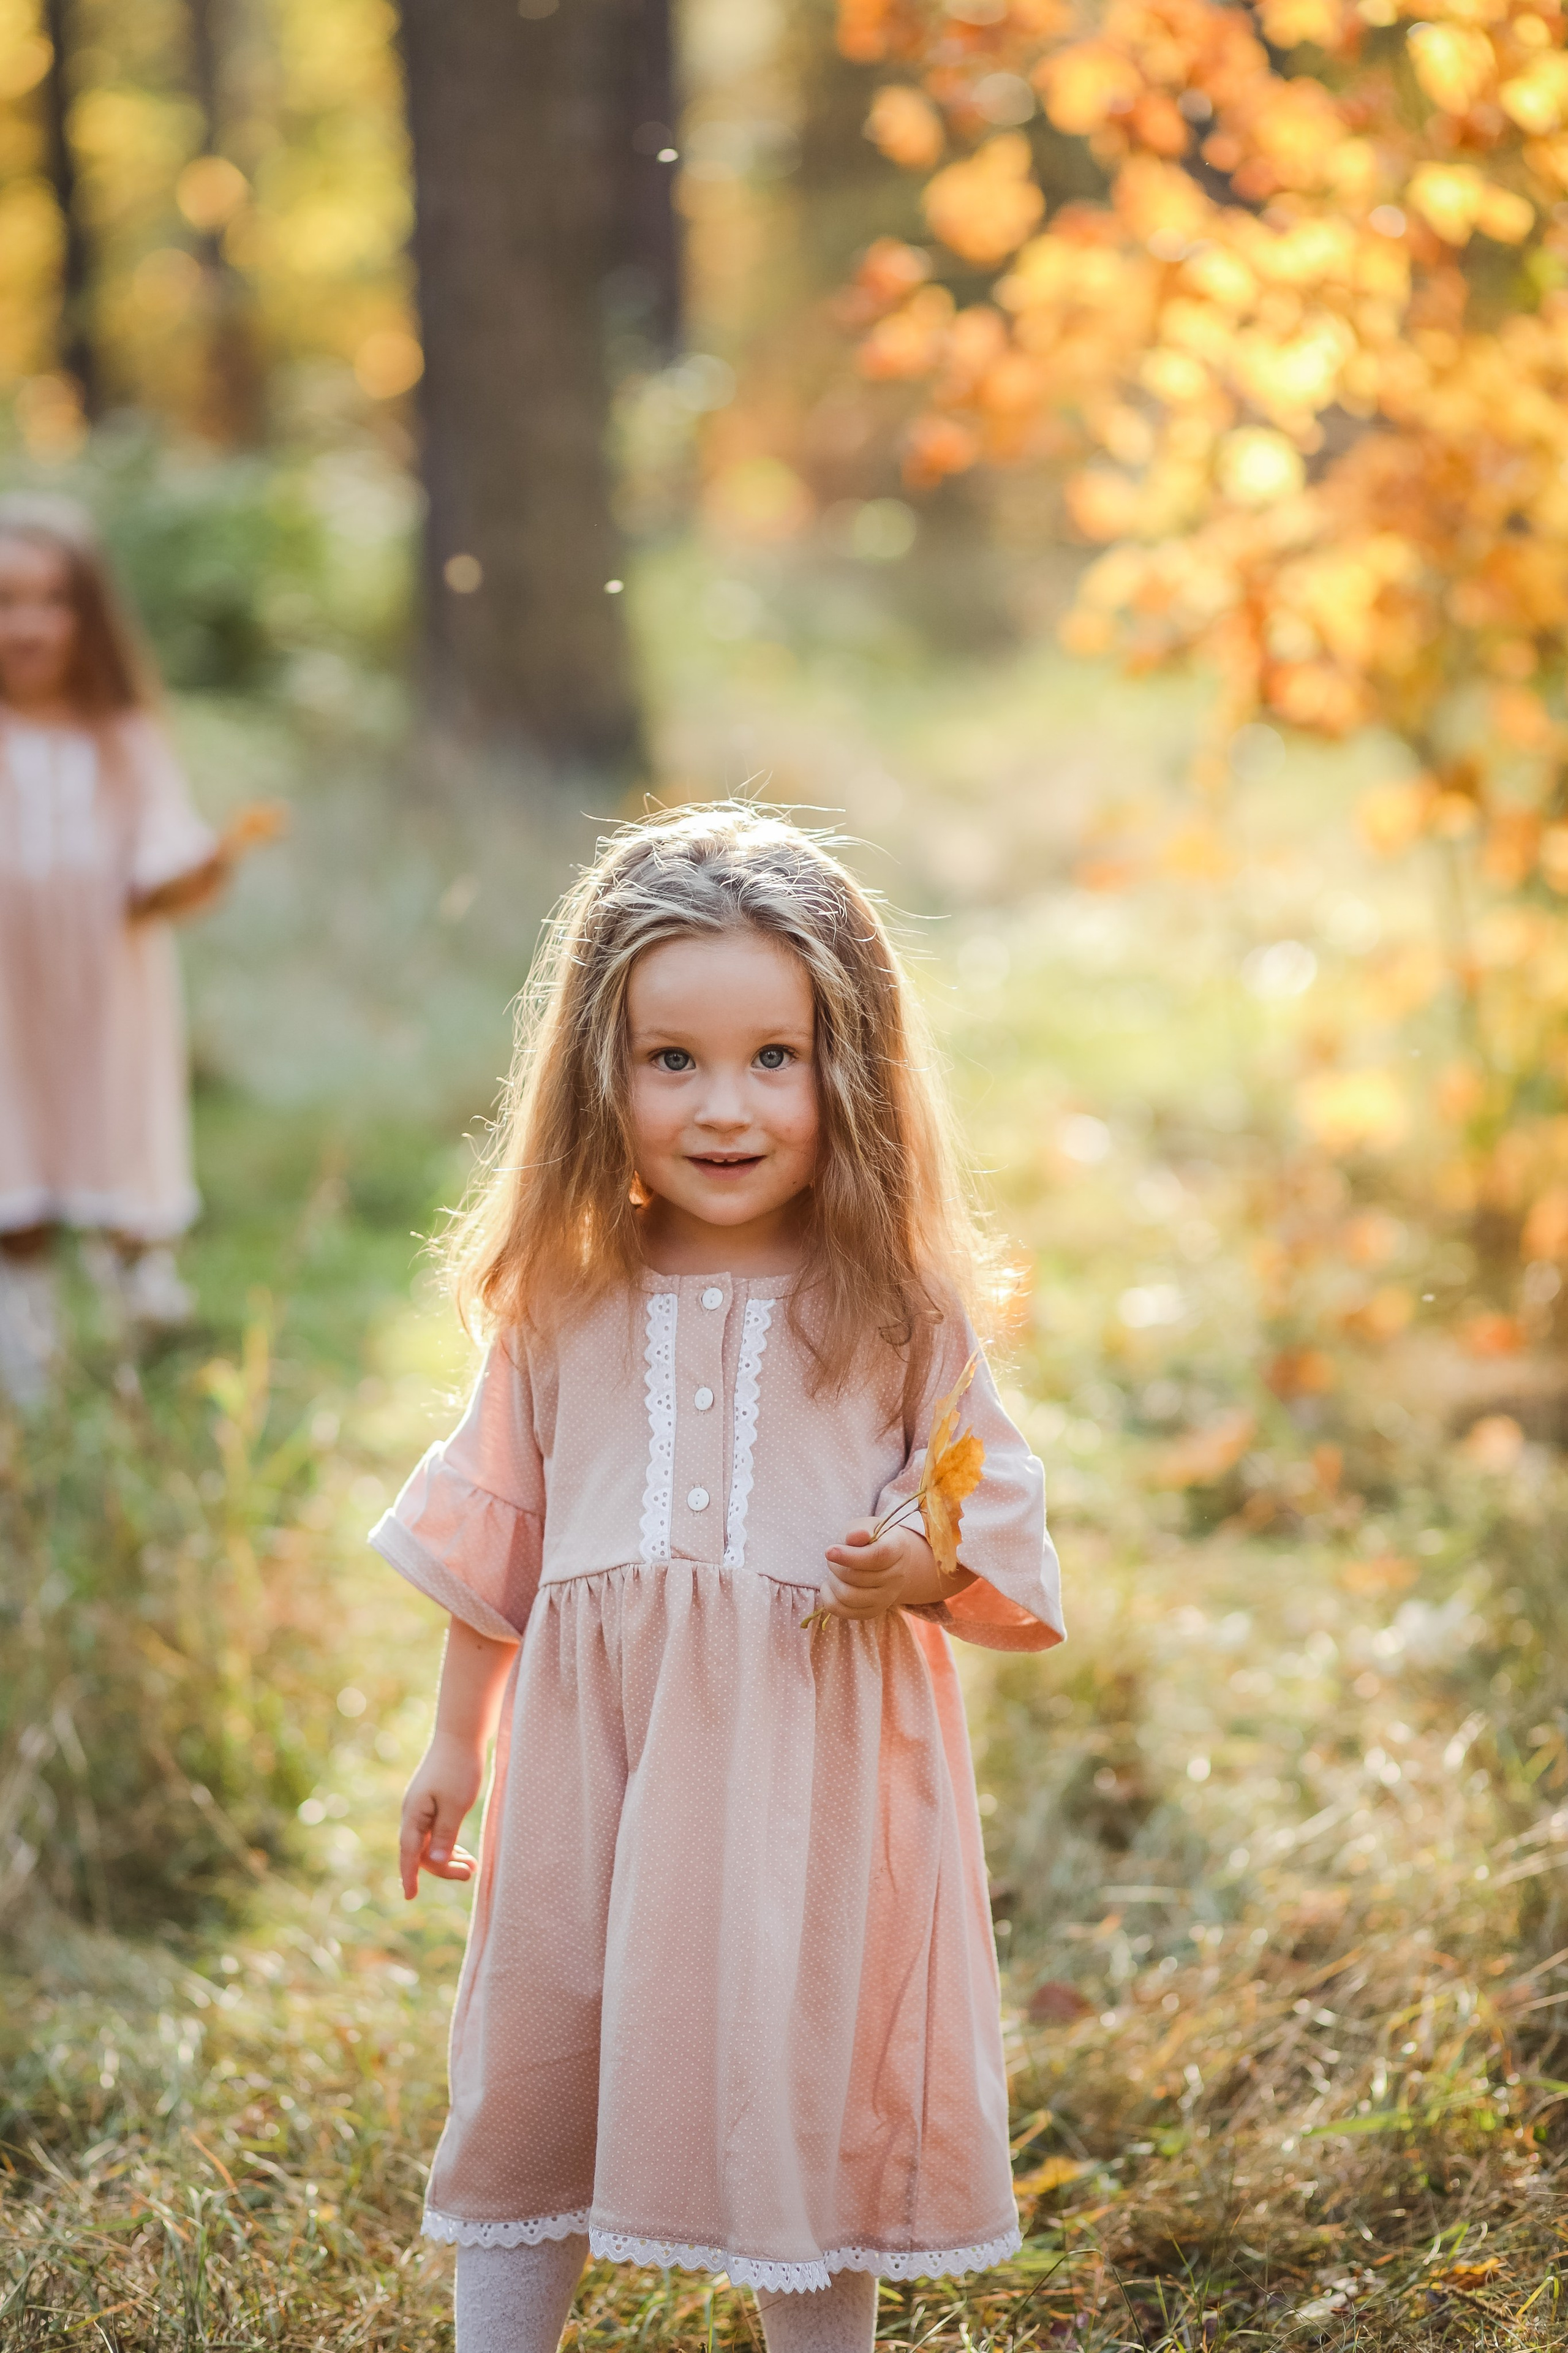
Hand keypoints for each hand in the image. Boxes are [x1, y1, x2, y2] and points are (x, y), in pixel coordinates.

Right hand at [398, 1731, 484, 1898]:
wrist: (461, 1735)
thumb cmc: (459, 1769)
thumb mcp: (455, 1806)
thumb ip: (444, 1836)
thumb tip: (432, 1863)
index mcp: (414, 1814)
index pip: (408, 1853)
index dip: (409, 1876)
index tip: (410, 1897)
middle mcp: (413, 1813)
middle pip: (420, 1852)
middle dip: (443, 1867)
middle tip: (471, 1873)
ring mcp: (422, 1807)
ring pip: (429, 1844)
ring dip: (448, 1858)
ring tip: (473, 1868)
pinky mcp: (432, 1803)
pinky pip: (435, 1833)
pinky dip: (449, 1845)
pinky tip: (464, 1854)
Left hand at [819, 1518, 943, 1621]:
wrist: (886, 1560)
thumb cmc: (871, 1539)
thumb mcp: (865, 1526)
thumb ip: (859, 1530)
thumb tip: (855, 1536)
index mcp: (897, 1548)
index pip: (877, 1557)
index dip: (851, 1556)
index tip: (829, 1551)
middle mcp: (897, 1576)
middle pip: (857, 1577)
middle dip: (836, 1564)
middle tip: (833, 1554)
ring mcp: (886, 1598)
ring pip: (848, 1596)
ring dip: (832, 1581)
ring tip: (834, 1570)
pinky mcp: (872, 1611)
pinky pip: (842, 1610)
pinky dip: (828, 1597)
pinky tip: (829, 1584)